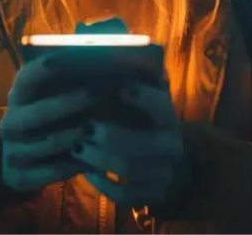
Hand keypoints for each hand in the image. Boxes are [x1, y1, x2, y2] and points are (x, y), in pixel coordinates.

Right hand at [0, 54, 92, 193]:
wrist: (21, 158)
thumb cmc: (51, 117)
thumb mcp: (55, 95)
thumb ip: (75, 81)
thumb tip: (109, 62)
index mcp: (20, 93)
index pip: (33, 75)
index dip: (60, 66)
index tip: (86, 59)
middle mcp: (11, 121)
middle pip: (39, 112)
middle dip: (70, 102)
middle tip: (98, 94)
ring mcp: (13, 150)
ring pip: (50, 143)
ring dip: (77, 135)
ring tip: (100, 129)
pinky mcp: (21, 176)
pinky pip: (54, 170)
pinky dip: (76, 163)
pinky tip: (95, 157)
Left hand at [72, 80, 186, 208]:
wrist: (168, 159)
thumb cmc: (142, 120)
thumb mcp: (143, 99)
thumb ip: (128, 82)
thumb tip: (100, 55)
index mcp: (168, 116)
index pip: (161, 105)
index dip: (141, 97)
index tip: (118, 89)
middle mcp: (172, 145)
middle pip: (141, 143)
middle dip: (109, 136)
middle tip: (85, 128)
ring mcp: (165, 173)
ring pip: (129, 170)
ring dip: (99, 158)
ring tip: (79, 148)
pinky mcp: (152, 195)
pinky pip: (125, 194)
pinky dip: (102, 184)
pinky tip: (88, 171)